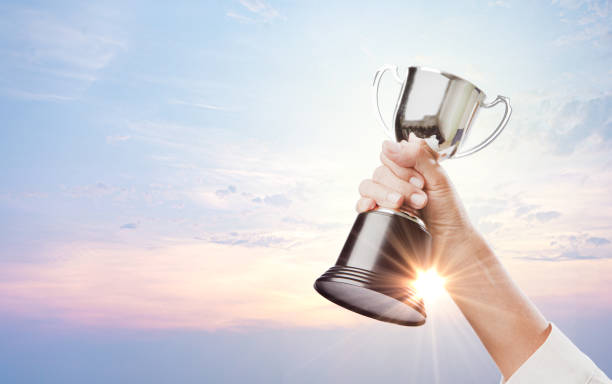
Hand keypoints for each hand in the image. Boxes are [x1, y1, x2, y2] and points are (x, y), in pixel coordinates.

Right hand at [356, 138, 477, 270]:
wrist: (449, 243)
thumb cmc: (448, 212)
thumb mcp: (439, 178)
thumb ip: (418, 155)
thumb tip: (389, 144)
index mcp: (409, 168)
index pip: (390, 154)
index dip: (402, 167)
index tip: (421, 182)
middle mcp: (395, 181)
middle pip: (380, 171)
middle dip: (401, 186)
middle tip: (421, 200)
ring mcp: (385, 198)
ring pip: (368, 186)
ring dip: (386, 195)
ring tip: (404, 207)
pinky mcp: (378, 215)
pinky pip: (361, 204)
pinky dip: (365, 204)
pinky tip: (373, 206)